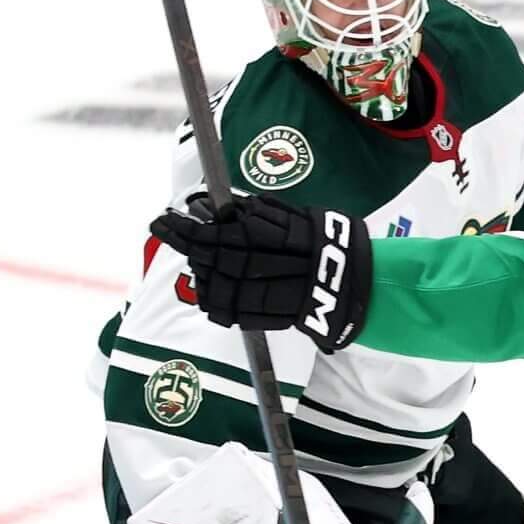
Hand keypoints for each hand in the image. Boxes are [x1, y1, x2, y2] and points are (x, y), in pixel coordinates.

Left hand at [150, 193, 371, 351]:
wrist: (359, 282)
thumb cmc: (327, 241)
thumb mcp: (295, 216)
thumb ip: (257, 213)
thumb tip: (215, 206)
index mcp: (272, 238)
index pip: (215, 234)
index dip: (186, 228)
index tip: (164, 220)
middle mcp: (268, 266)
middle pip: (214, 258)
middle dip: (187, 245)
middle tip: (165, 230)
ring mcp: (269, 294)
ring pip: (220, 286)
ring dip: (200, 273)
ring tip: (192, 261)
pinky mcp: (273, 317)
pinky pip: (235, 313)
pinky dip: (216, 304)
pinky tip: (206, 293)